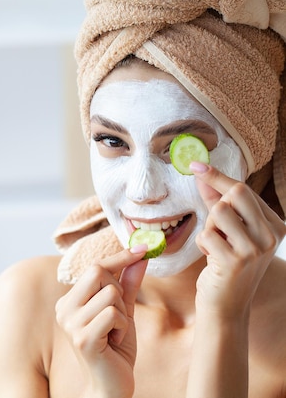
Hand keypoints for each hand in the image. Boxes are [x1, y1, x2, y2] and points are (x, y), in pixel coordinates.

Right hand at [55, 246, 147, 397]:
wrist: (110, 386)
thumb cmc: (115, 350)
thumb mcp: (123, 312)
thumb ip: (128, 284)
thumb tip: (140, 257)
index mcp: (69, 301)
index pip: (94, 266)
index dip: (119, 257)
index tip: (141, 248)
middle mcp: (64, 309)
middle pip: (98, 272)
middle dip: (119, 291)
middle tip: (119, 317)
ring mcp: (70, 323)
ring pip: (110, 294)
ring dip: (123, 314)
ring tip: (115, 333)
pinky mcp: (82, 337)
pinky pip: (114, 314)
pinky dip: (123, 328)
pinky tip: (114, 343)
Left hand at [191, 161, 285, 318]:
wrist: (226, 307)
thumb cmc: (224, 266)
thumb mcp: (227, 232)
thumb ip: (217, 202)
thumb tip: (201, 173)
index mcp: (275, 226)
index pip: (244, 190)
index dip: (217, 176)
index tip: (196, 165)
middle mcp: (271, 236)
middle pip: (235, 194)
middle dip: (215, 204)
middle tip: (214, 225)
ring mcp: (255, 249)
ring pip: (219, 213)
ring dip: (208, 227)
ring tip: (215, 246)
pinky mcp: (235, 261)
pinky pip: (206, 235)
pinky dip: (202, 244)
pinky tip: (211, 258)